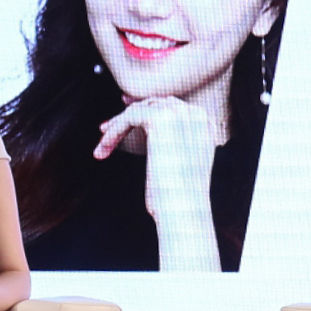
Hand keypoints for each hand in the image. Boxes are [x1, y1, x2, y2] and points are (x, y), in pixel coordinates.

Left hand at [94, 97, 218, 222]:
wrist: (185, 208)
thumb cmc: (182, 195)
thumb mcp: (183, 162)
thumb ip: (175, 142)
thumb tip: (153, 133)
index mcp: (206, 123)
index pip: (171, 106)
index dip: (145, 109)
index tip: (123, 116)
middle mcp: (197, 113)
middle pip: (154, 103)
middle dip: (128, 114)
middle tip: (106, 129)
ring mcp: (180, 114)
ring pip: (139, 109)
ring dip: (117, 126)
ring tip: (103, 146)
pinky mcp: (160, 119)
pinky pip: (128, 117)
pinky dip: (113, 133)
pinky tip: (103, 150)